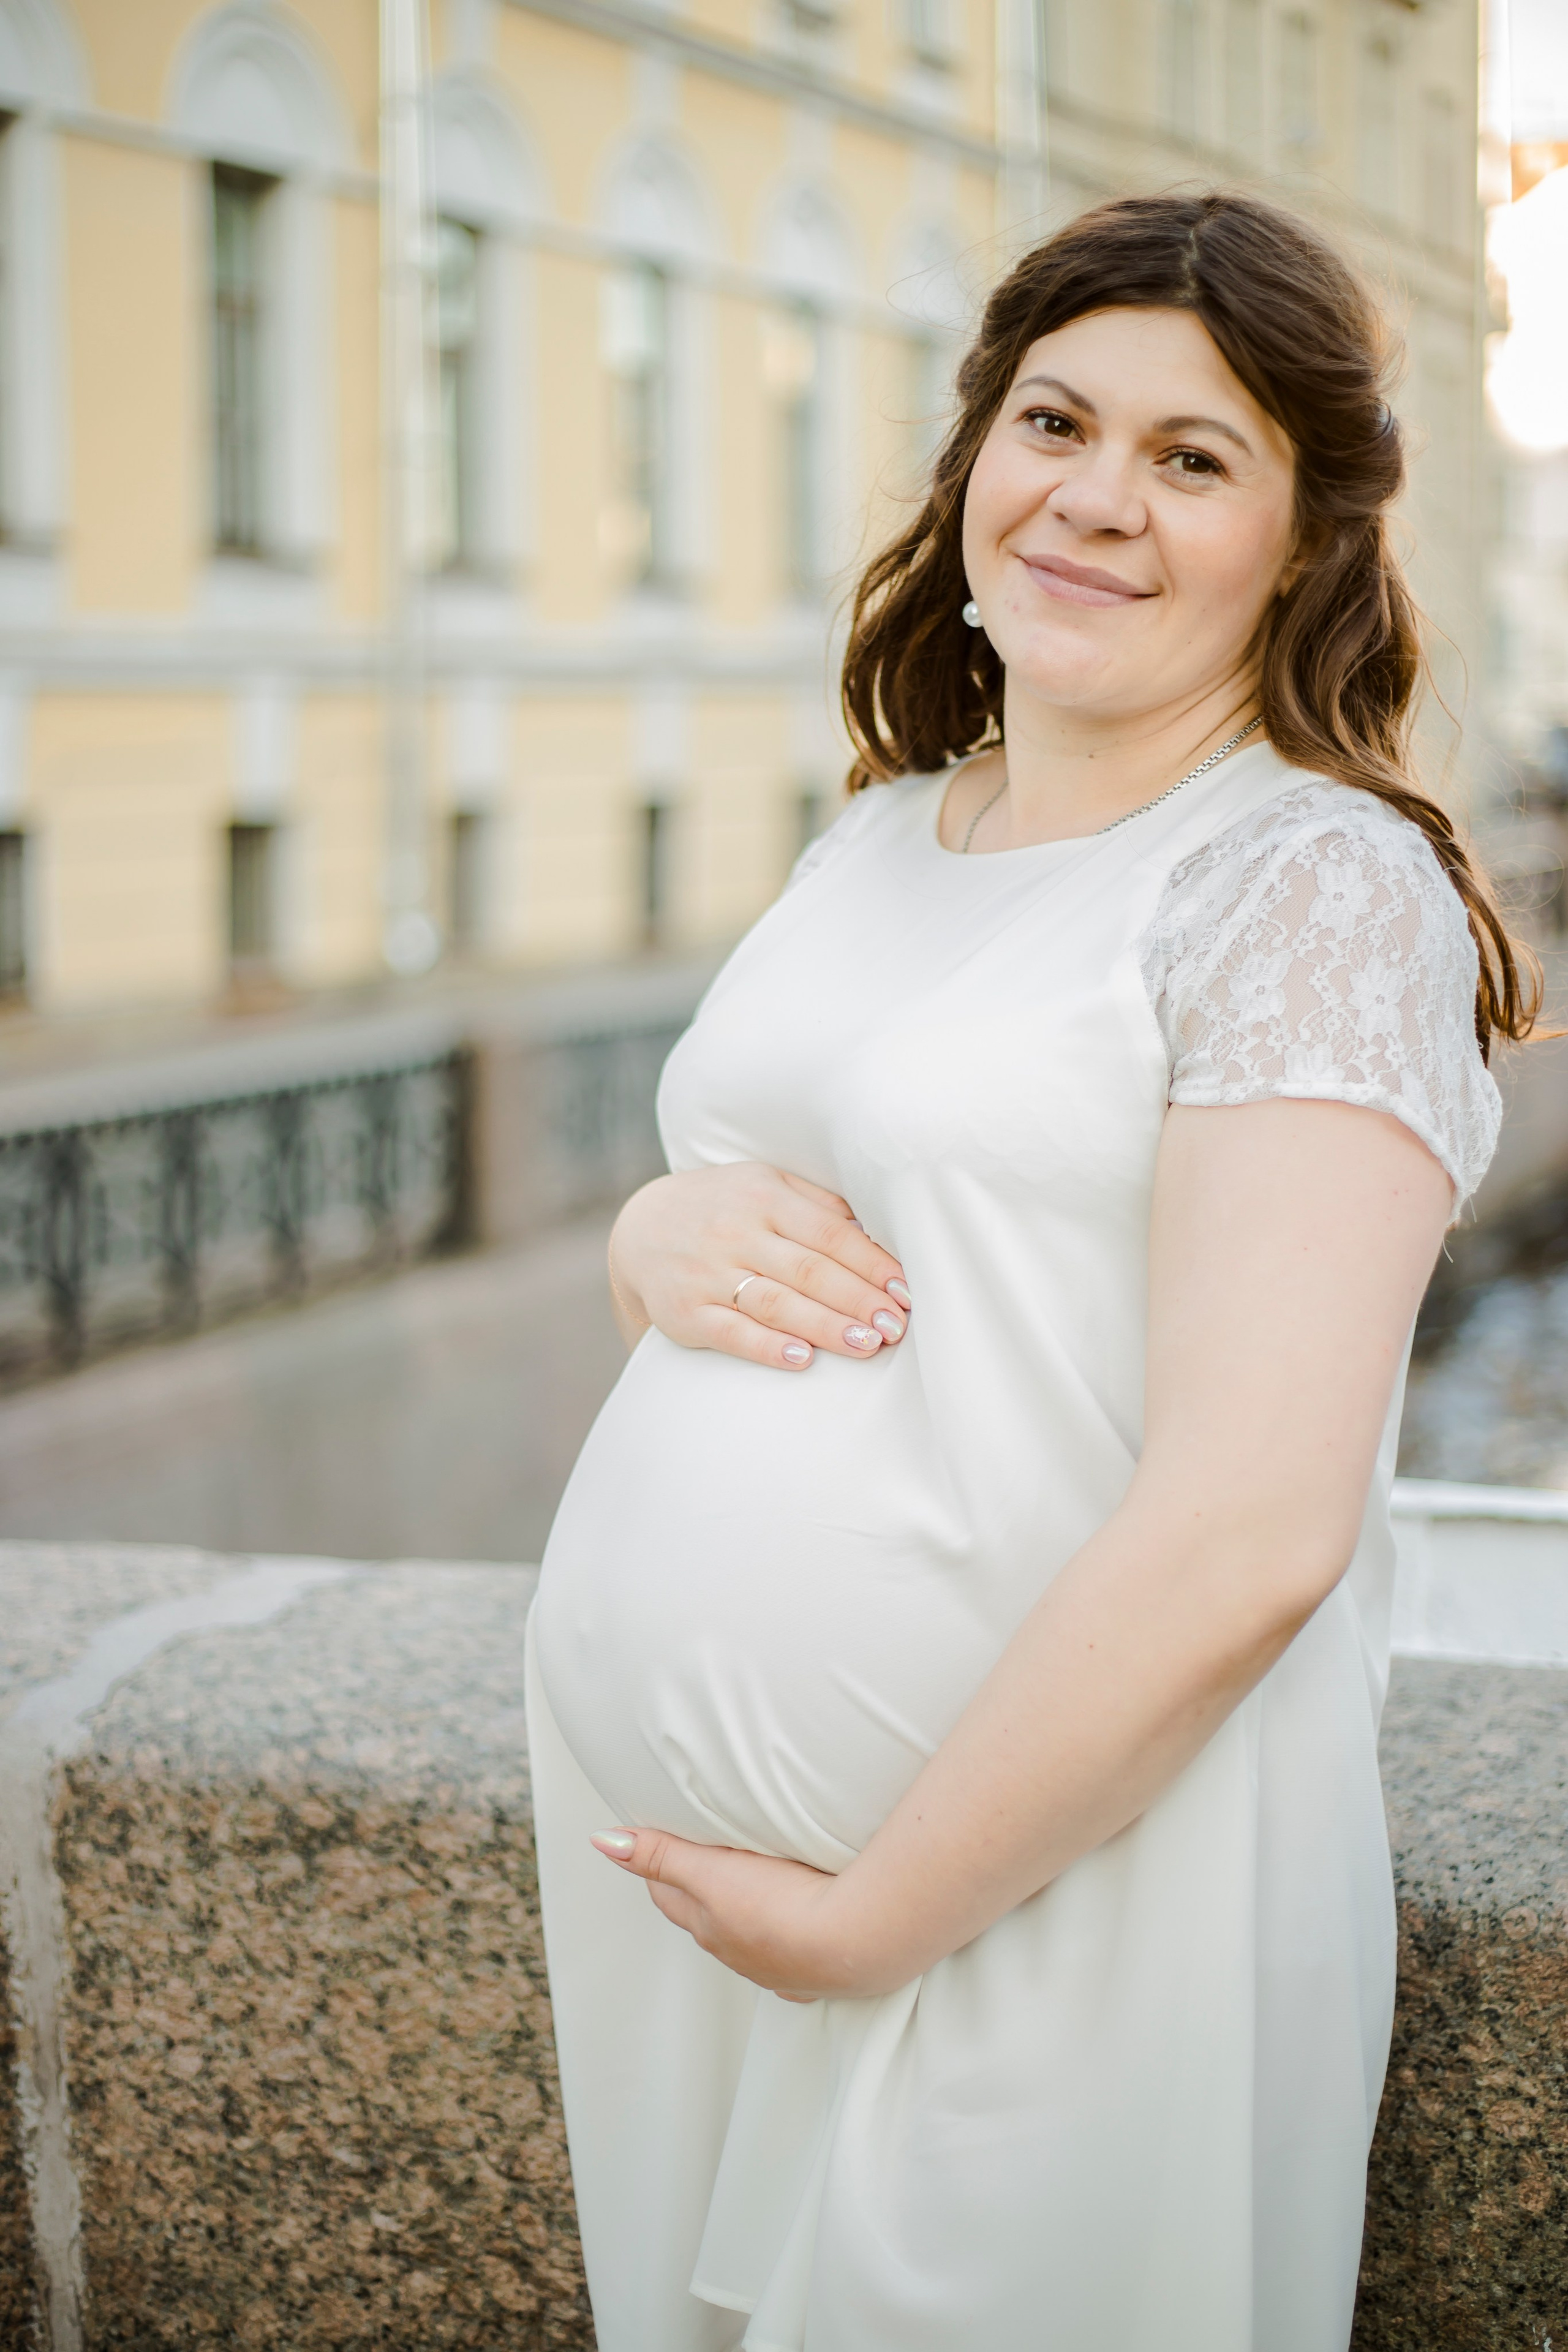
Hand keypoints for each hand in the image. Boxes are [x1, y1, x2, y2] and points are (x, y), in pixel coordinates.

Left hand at [589, 1825, 887, 1999]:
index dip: (663, 1870)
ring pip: (749, 1943)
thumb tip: (602, 1841)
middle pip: (707, 1920)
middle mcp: (737, 1952)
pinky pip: (795, 1969)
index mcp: (709, 1925)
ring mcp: (778, 1970)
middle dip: (701, 1895)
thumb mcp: (711, 1869)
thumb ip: (660, 1852)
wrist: (854, 1941)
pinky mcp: (817, 1977)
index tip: (663, 1848)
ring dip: (747, 1921)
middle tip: (705, 1867)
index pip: (671, 1895)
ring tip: (753, 1898)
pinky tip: (799, 1947)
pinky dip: (789, 1955)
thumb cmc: (781, 1904)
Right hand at [607, 1162, 913, 1369]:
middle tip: (897, 1326)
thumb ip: (818, 1204)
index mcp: (765, 1198)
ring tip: (867, 1345)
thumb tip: (879, 1230)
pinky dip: (766, 1347)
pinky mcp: (685, 1312)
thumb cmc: (724, 1208)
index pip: (829, 1233)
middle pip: (808, 1269)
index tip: (907, 1290)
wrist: (640, 1228)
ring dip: (825, 1326)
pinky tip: (802, 1359)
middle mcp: (736, 1233)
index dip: (872, 1263)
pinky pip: (730, 1332)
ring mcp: (708, 1274)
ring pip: (775, 1302)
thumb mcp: (765, 1185)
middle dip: (858, 1300)